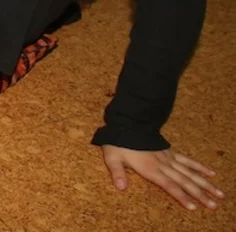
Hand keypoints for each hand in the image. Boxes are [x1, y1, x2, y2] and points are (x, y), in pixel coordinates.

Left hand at [101, 145, 223, 210]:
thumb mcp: (112, 157)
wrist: (126, 123)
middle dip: (199, 194)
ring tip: (218, 194)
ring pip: (190, 172)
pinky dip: (199, 167)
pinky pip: (187, 160)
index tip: (194, 206)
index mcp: (150, 168)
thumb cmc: (118, 142)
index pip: (169, 185)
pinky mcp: (170, 152)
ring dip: (204, 183)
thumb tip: (120, 187)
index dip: (181, 196)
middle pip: (184, 181)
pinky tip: (211, 173)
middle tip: (214, 205)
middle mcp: (163, 165)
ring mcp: (168, 158)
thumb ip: (117, 172)